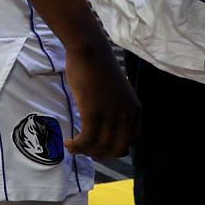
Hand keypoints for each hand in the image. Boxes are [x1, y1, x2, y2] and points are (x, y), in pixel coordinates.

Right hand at [64, 39, 138, 158]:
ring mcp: (110, 115)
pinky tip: (69, 143)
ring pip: (101, 146)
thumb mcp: (116, 92)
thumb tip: (105, 123)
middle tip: (85, 149)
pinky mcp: (93, 112)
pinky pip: (87, 138)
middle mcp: (127, 116)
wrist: (90, 51)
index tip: (99, 145)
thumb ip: (116, 109)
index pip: (131, 141)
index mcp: (135, 111)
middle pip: (117, 148)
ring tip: (73, 147)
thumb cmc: (99, 67)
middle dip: (101, 153)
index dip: (114, 148)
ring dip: (86, 151)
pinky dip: (77, 145)